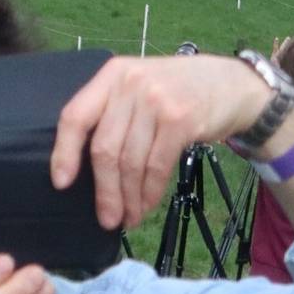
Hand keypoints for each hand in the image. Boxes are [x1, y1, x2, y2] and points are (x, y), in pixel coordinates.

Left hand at [52, 55, 271, 229]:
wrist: (231, 84)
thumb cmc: (178, 90)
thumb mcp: (139, 85)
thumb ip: (112, 111)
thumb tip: (83, 167)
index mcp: (112, 74)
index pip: (76, 115)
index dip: (64, 153)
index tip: (62, 183)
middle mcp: (131, 83)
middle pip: (104, 148)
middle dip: (104, 191)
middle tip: (106, 218)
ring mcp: (157, 100)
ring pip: (130, 163)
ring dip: (128, 198)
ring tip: (128, 217)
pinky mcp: (180, 120)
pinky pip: (156, 167)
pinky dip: (149, 193)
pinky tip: (146, 205)